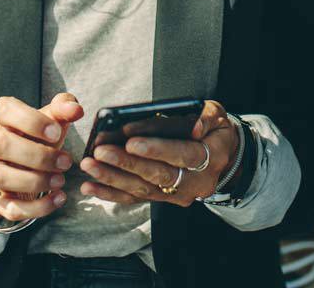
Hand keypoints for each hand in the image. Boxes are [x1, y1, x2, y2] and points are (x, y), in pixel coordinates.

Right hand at [0, 92, 83, 225]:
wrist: (16, 167)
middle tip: (66, 161)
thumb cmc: (35, 137)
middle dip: (37, 155)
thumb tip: (76, 109)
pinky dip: (37, 207)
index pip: (5, 110)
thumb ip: (63, 109)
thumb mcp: (49, 120)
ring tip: (60, 180)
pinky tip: (58, 198)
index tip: (56, 132)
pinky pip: (9, 208)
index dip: (31, 121)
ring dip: (34, 180)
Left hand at [78, 99, 237, 207]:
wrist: (224, 159)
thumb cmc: (215, 130)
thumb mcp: (217, 115)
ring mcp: (178, 193)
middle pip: (158, 175)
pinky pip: (136, 198)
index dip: (156, 148)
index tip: (130, 141)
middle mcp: (195, 181)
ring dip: (113, 179)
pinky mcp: (163, 198)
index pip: (182, 154)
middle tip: (100, 152)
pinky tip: (90, 186)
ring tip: (89, 166)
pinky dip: (111, 193)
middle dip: (126, 164)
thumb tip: (195, 126)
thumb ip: (207, 117)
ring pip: (143, 189)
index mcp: (210, 157)